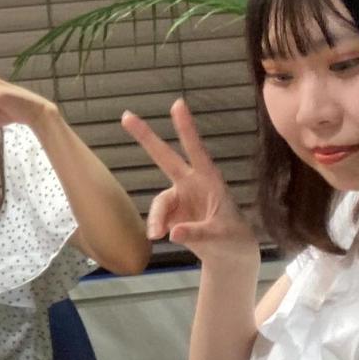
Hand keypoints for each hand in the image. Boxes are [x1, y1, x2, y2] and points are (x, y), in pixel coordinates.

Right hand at [123, 99, 258, 257]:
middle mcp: (191, 183)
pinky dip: (156, 227)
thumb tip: (171, 232)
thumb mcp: (220, 237)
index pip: (196, 150)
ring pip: (159, 203)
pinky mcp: (172, 213)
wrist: (230, 255)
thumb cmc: (232, 239)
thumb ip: (197, 233)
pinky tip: (162, 238)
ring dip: (155, 218)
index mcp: (209, 180)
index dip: (186, 128)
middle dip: (146, 137)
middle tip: (126, 116)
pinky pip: (158, 218)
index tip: (178, 104)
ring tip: (156, 237)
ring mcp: (180, 197)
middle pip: (165, 158)